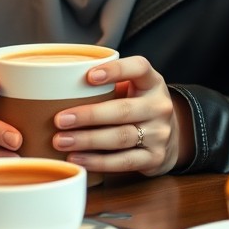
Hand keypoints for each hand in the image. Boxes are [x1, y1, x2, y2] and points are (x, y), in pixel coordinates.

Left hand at [51, 55, 189, 176]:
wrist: (171, 138)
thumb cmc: (137, 108)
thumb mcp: (133, 89)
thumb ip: (108, 86)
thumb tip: (58, 85)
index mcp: (152, 82)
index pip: (139, 68)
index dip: (115, 70)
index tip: (89, 76)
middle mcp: (160, 106)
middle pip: (123, 110)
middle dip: (89, 116)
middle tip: (60, 120)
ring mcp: (160, 133)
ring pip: (121, 137)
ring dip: (88, 140)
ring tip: (61, 141)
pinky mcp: (155, 158)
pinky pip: (124, 161)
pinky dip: (98, 161)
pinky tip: (77, 158)